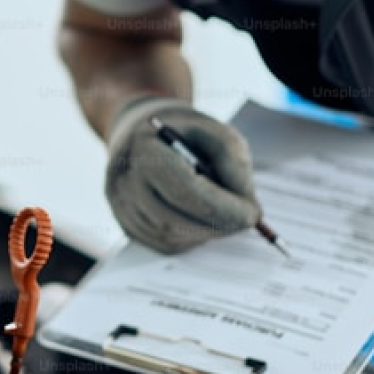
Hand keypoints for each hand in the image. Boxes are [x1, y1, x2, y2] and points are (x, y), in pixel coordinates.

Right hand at [104, 96, 260, 253]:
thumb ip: (233, 160)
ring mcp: (121, 206)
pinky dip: (191, 237)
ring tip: (226, 216)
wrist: (141, 133)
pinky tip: (203, 219)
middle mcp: (123, 181)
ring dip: (206, 232)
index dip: (223, 207)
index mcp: (142, 149)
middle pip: (173, 220)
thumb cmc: (180, 131)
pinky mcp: (126, 224)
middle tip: (247, 219)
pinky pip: (163, 244)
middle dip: (217, 224)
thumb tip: (246, 203)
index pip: (184, 189)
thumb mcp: (213, 129)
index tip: (253, 213)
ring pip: (169, 237)